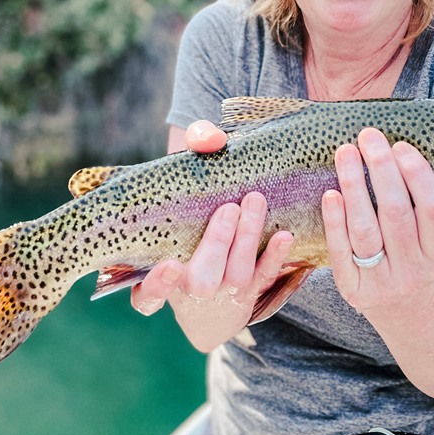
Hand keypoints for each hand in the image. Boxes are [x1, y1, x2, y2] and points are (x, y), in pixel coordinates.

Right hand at [131, 120, 292, 350]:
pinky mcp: (250, 290)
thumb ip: (194, 147)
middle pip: (201, 278)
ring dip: (247, 239)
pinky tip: (284, 235)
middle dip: (217, 244)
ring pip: (235, 274)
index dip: (157, 285)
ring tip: (255, 201)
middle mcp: (189, 288)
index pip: (149, 294)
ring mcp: (222, 293)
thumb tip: (212, 140)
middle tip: (229, 209)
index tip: (172, 265)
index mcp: (158, 274)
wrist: (217, 268)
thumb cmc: (190, 212)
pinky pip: (264, 276)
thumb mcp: (183, 180)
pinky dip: (275, 257)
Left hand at [321, 128, 433, 313]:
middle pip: (396, 214)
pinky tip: (331, 192)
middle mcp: (413, 269)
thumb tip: (393, 150)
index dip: (418, 177)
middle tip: (369, 137)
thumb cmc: (412, 258)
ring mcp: (381, 282)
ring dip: (354, 186)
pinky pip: (341, 250)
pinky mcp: (352, 288)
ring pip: (365, 229)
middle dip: (382, 170)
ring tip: (346, 152)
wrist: (400, 311)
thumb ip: (419, 206)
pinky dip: (335, 220)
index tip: (400, 146)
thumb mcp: (429, 241)